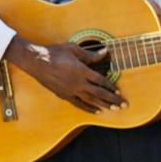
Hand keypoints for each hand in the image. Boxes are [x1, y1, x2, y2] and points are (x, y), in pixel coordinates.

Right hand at [9, 37, 124, 113]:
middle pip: (99, 93)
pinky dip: (89, 109)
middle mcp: (78, 83)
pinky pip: (79, 104)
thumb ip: (90, 54)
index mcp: (82, 71)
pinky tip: (97, 112)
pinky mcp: (64, 95)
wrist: (36, 62)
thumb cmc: (54, 53)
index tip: (118, 91)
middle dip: (113, 100)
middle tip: (123, 105)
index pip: (100, 81)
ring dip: (104, 106)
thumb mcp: (73, 49)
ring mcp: (71, 91)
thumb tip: (104, 52)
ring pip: (91, 101)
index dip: (110, 86)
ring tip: (114, 110)